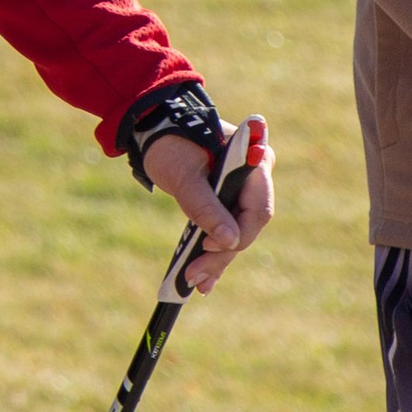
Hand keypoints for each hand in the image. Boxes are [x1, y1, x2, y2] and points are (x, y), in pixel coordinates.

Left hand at [145, 128, 275, 295]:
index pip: (258, 210)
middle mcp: (256, 176)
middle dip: (221, 253)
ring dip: (216, 258)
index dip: (237, 234)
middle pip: (247, 225)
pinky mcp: (229, 199)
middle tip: (194, 277)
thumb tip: (229, 241)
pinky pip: (227, 228)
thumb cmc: (170, 144)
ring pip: (237, 231)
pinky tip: (202, 280)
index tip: (207, 246)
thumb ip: (205, 207)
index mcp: (253, 161)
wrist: (154, 128)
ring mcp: (244, 189)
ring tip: (194, 282)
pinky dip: (214, 252)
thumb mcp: (184, 177)